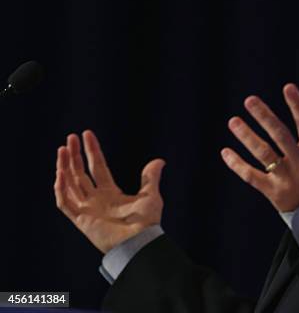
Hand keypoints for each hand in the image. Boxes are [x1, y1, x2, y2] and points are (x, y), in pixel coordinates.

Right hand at [54, 130, 164, 253]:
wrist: (139, 241)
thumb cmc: (146, 222)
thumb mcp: (150, 195)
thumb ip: (150, 177)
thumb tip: (160, 160)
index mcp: (110, 193)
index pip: (97, 167)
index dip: (92, 151)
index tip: (86, 134)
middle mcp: (96, 199)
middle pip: (80, 173)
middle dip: (74, 156)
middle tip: (69, 138)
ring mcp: (87, 209)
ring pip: (70, 185)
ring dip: (64, 167)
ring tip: (62, 150)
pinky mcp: (81, 220)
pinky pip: (66, 203)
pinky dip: (61, 190)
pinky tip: (61, 174)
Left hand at [221, 83, 298, 211]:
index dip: (297, 106)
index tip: (288, 87)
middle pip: (280, 136)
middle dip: (265, 117)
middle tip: (250, 100)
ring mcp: (285, 178)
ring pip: (263, 154)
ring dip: (247, 137)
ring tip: (233, 121)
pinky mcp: (273, 191)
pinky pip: (251, 176)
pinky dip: (237, 165)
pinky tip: (226, 152)